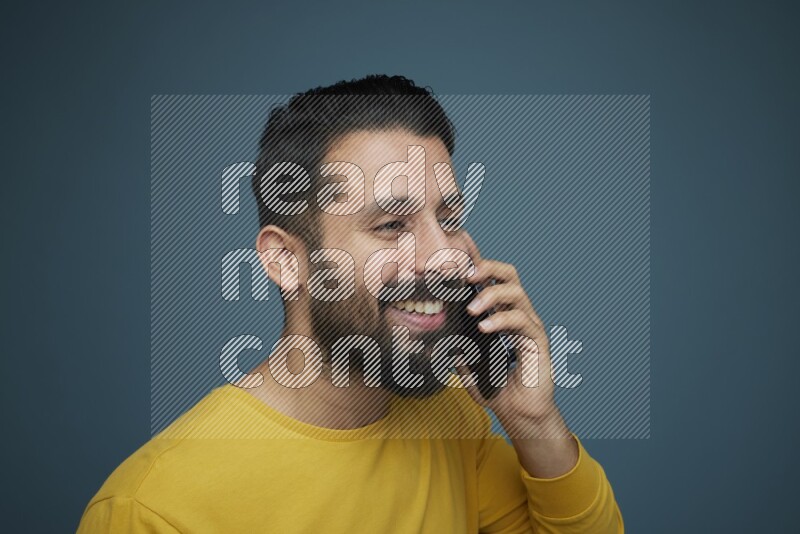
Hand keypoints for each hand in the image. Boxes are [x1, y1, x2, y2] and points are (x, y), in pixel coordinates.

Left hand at [456, 233, 569, 439]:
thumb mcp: (466, 365)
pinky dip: (502, 320)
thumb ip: (454, 347)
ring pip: (517, 293)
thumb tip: (431, 335)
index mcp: (500, 314)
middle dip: (488, 268)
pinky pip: (523, 321)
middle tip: (466, 274)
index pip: (491, 281)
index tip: (458, 252)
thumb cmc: (495, 389)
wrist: (519, 414)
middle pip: (509, 275)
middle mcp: (517, 315)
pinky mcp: (538, 341)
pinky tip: (485, 327)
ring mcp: (530, 326)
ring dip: (492, 295)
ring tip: (472, 309)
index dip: (477, 264)